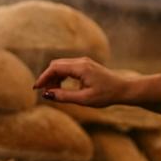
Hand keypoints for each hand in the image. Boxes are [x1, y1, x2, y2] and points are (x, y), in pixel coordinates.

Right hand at [34, 58, 160, 109]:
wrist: (124, 89)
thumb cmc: (106, 95)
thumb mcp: (84, 99)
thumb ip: (64, 96)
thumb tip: (47, 95)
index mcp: (80, 67)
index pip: (55, 68)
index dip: (43, 77)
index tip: (36, 88)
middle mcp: (81, 61)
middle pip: (56, 65)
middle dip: (48, 78)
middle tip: (45, 93)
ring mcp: (84, 62)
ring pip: (61, 66)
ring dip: (54, 78)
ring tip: (53, 93)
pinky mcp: (86, 66)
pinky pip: (68, 68)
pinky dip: (62, 76)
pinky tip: (61, 88)